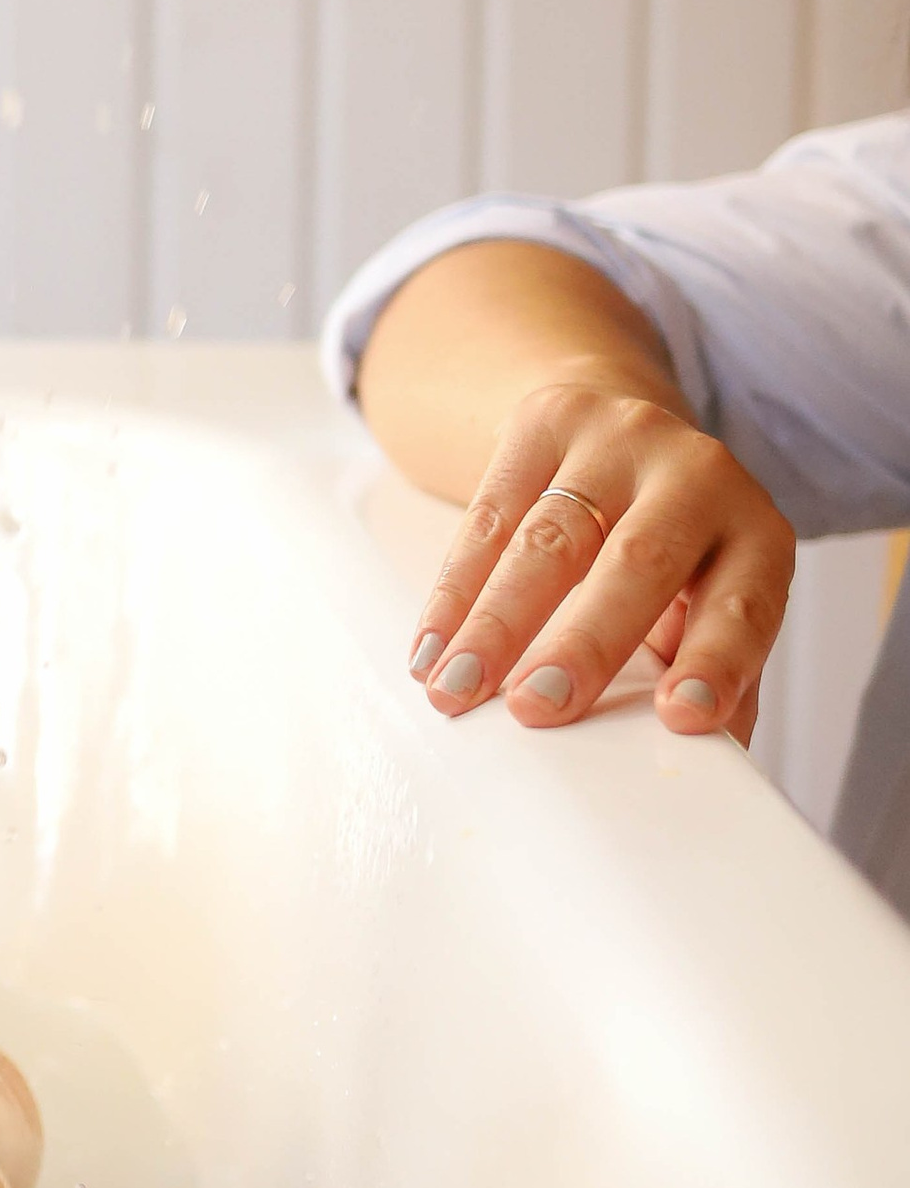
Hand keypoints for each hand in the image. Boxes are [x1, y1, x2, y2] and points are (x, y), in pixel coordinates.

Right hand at [407, 380, 794, 740]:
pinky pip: (490, 513)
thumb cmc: (675, 556)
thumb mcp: (708, 609)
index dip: (714, 661)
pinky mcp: (548, 421)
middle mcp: (700, 476)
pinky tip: (431, 646)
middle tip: (538, 706)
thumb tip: (701, 765)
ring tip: (456, 689)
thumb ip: (707, 679)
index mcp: (756, 538)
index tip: (679, 718)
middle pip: (640, 561)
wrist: (627, 436)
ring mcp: (621, 438)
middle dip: (585, 640)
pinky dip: (454, 590)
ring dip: (495, 622)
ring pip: (551, 536)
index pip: (744, 605)